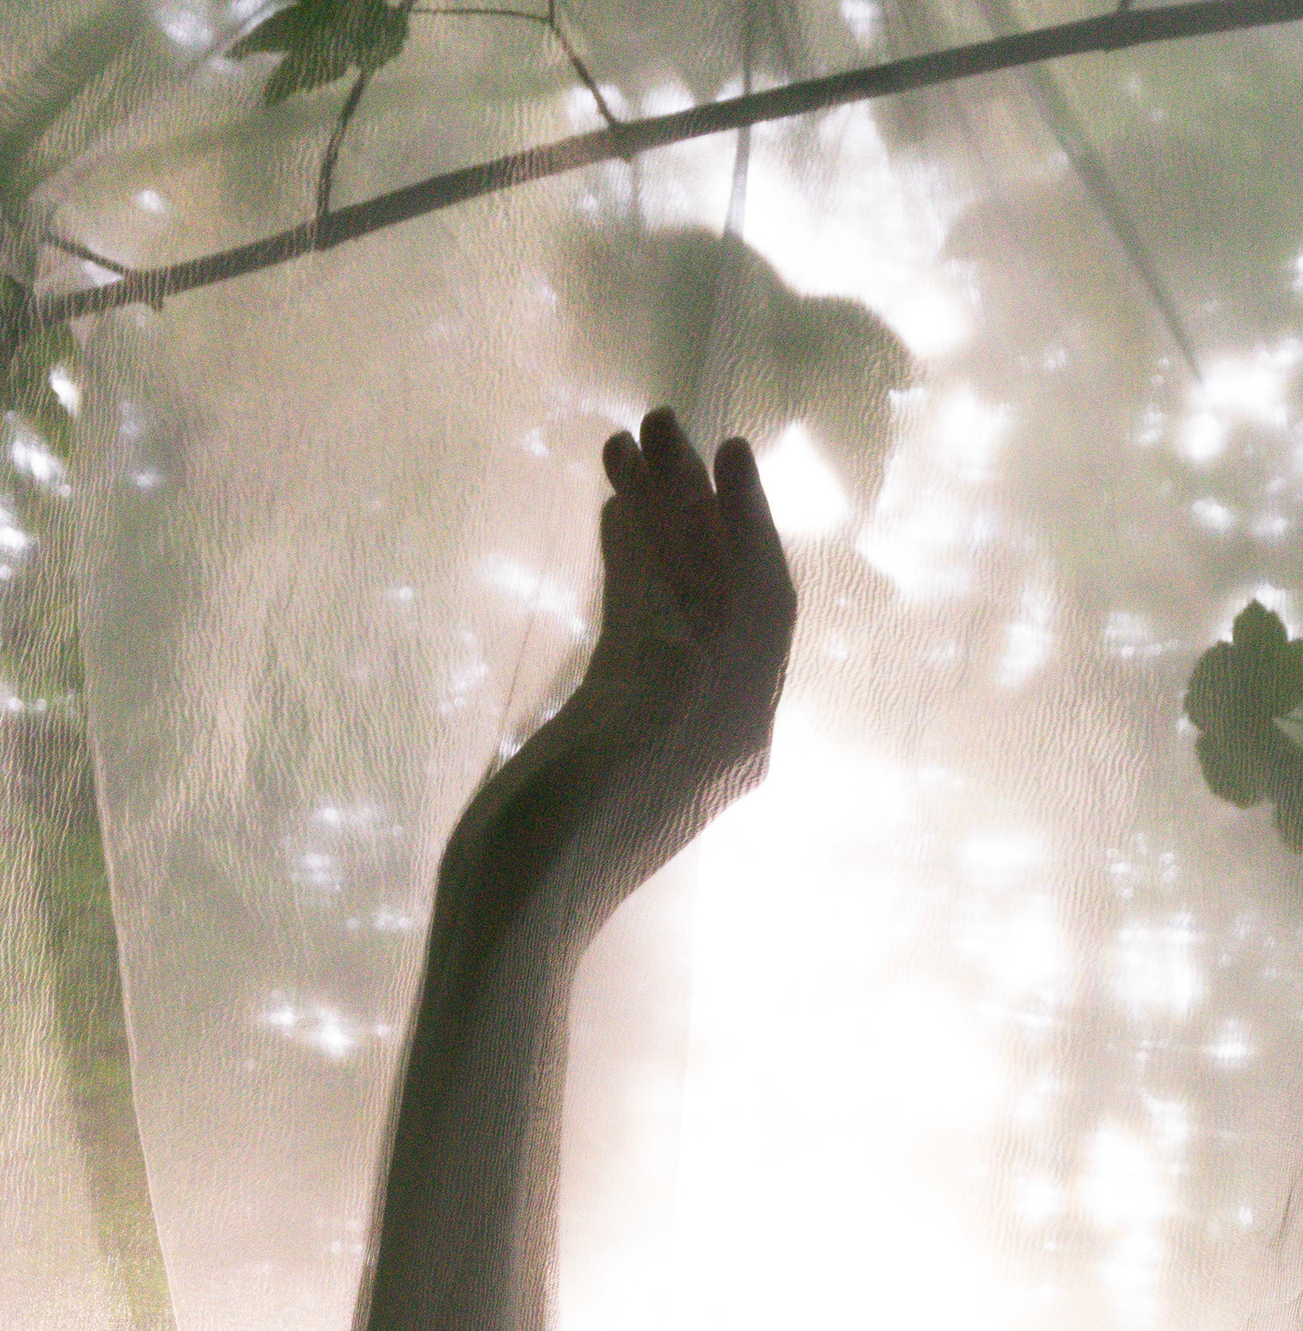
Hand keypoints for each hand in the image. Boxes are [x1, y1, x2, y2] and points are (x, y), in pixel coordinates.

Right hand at [458, 411, 798, 892]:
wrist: (513, 911)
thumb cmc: (568, 830)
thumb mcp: (628, 729)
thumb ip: (662, 652)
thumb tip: (679, 569)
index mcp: (740, 719)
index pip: (762, 598)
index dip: (748, 520)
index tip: (727, 449)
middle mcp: (721, 714)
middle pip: (720, 586)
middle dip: (696, 503)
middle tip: (660, 419)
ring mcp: (666, 717)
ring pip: (675, 597)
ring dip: (658, 520)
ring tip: (625, 443)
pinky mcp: (615, 722)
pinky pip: (638, 627)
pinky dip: (631, 566)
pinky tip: (614, 511)